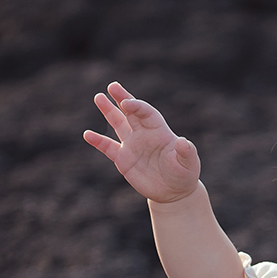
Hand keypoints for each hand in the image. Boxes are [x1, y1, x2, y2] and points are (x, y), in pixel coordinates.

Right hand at [84, 81, 200, 202]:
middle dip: (122, 98)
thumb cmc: (184, 174)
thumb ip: (186, 152)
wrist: (174, 191)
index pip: (146, 113)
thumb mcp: (189, 163)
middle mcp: (144, 134)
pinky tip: (87, 134)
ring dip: (108, 111)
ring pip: (118, 124)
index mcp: (159, 131)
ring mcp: (132, 145)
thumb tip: (183, 142)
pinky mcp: (123, 159)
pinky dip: (98, 141)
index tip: (126, 103)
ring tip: (99, 97)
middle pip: (131, 112)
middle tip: (112, 86)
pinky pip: (108, 147)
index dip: (137, 106)